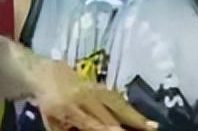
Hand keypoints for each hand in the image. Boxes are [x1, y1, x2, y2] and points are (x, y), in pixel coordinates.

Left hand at [31, 59, 155, 130]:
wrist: (45, 73)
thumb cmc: (49, 105)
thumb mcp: (52, 123)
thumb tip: (92, 130)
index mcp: (65, 108)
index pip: (89, 122)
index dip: (104, 129)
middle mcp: (81, 96)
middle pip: (107, 114)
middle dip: (126, 125)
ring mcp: (91, 88)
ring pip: (116, 103)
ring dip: (136, 116)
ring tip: (153, 127)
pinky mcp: (99, 84)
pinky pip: (117, 98)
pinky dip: (131, 108)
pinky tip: (144, 118)